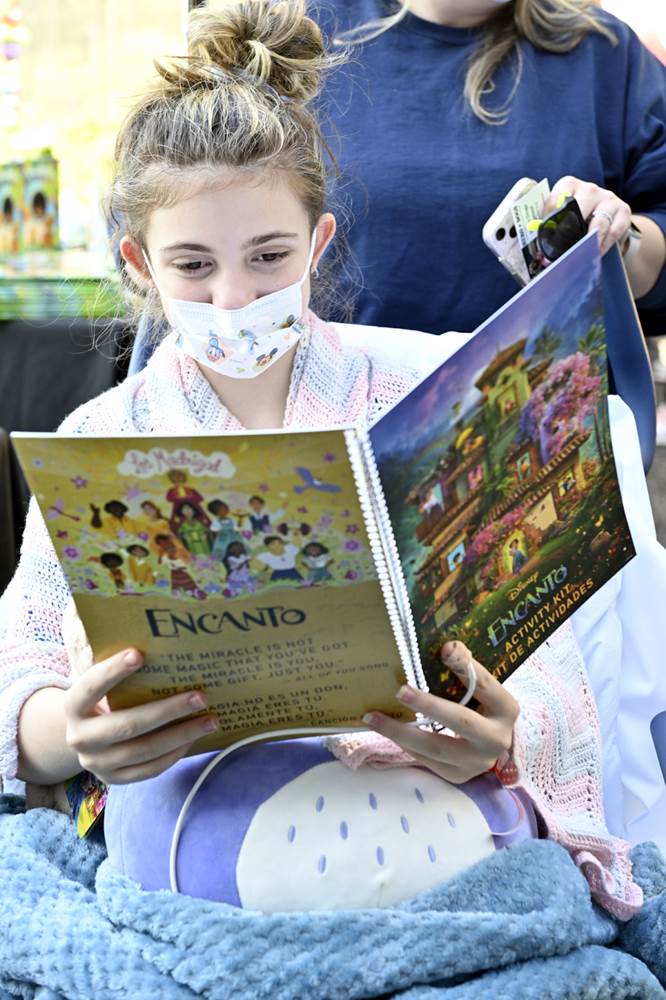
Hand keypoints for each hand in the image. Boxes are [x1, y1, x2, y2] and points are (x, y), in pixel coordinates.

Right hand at [64, 648, 218, 784]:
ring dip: (181, 734)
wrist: (84, 738)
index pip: (90, 686)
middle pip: (127, 725)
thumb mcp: (102, 687)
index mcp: (74, 707)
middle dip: (168, 710)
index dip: (113, 671)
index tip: (139, 654)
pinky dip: (175, 753)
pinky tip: (193, 738)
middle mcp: (80, 738)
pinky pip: (150, 769)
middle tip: (200, 696)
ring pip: (144, 750)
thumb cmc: (103, 701)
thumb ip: (120, 672)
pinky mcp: (115, 779)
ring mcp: (97, 764)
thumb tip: (165, 650)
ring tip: (210, 720)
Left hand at [363, 640, 518, 783]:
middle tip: (400, 691)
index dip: (466, 667)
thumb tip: (448, 648)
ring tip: (373, 717)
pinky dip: (405, 743)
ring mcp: (477, 763)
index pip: (485, 684)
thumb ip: (466, 667)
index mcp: (506, 709)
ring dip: (402, 731)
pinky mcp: (458, 776)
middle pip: (461, 721)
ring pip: (437, 748)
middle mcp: (496, 739)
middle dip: (428, 706)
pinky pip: (428, 760)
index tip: (444, 650)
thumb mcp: (480, 687)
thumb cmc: (481, 707)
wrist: (490, 745)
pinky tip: (387, 730)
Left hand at [546, 176, 631, 255]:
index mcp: (569, 185)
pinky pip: (613, 231)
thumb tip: (536, 247)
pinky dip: (604, 245)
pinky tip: (596, 253)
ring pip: (599, 222)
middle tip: (560, 250)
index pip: (557, 198)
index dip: (549, 218)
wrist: (607, 219)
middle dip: (568, 232)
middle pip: (579, 207)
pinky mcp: (623, 210)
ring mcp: (608, 199)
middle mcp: (590, 189)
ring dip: (588, 242)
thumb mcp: (563, 216)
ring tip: (580, 256)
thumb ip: (549, 225)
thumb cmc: (578, 219)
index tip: (543, 236)